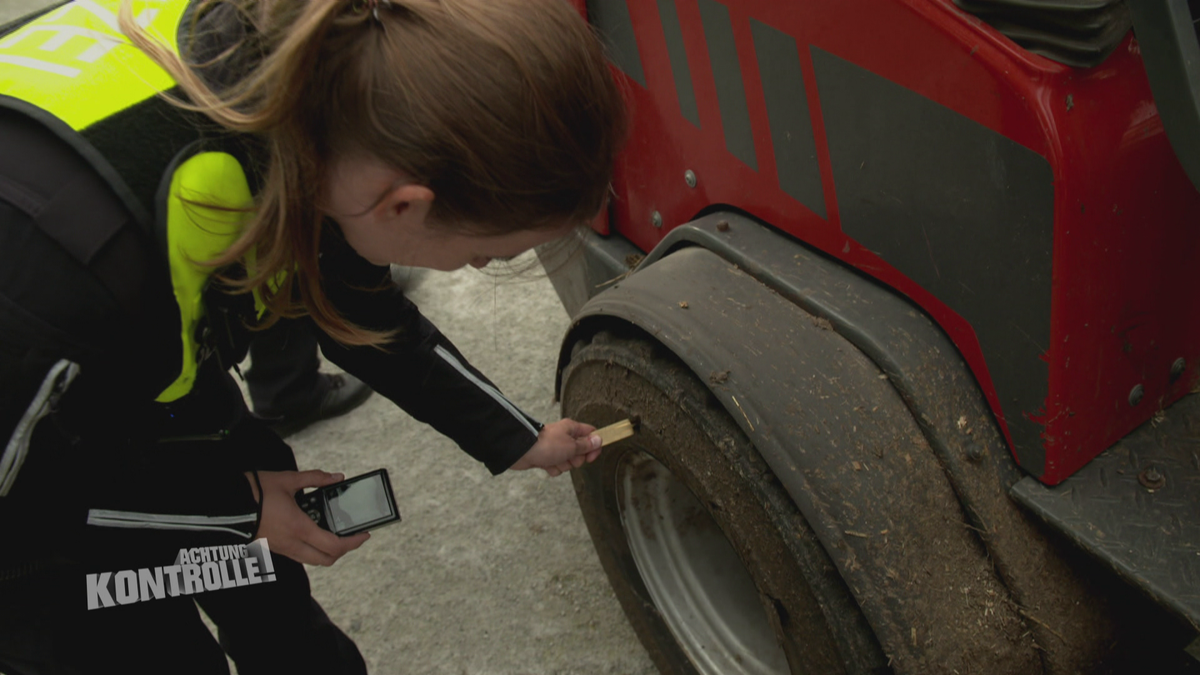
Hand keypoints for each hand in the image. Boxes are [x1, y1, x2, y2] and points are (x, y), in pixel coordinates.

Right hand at [245, 470, 369, 565]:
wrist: (225, 504)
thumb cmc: (255, 491)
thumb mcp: (288, 480)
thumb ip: (315, 478)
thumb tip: (336, 477)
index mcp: (299, 528)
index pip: (334, 546)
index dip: (354, 543)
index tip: (364, 534)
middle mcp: (292, 543)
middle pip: (326, 560)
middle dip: (343, 551)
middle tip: (351, 536)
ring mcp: (281, 549)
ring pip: (312, 560)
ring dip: (327, 551)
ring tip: (333, 533)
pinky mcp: (272, 548)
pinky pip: (298, 555)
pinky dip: (311, 548)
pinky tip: (311, 530)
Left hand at [509, 419, 601, 476]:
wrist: (522, 451)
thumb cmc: (546, 444)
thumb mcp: (572, 445)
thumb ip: (586, 445)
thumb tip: (599, 439)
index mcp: (572, 428)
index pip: (591, 435)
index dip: (594, 447)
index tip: (591, 457)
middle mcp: (564, 437)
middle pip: (580, 452)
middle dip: (575, 459)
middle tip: (567, 456)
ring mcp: (555, 448)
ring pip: (568, 462)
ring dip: (563, 464)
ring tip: (554, 459)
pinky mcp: (547, 457)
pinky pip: (557, 467)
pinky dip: (553, 468)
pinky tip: (546, 464)